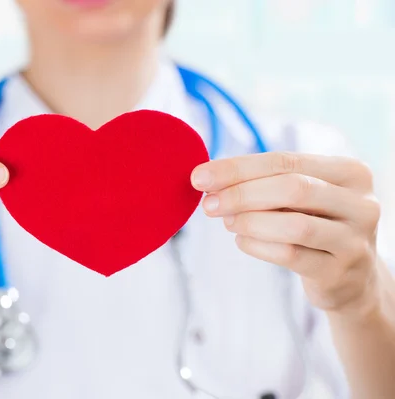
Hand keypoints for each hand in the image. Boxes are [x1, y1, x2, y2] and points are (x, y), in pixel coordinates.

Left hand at [191, 152, 381, 314]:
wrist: (351, 279)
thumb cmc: (315, 224)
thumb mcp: (300, 197)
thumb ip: (263, 182)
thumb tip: (208, 178)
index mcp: (350, 173)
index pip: (285, 161)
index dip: (238, 168)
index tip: (199, 177)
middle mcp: (361, 203)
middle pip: (292, 188)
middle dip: (241, 194)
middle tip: (208, 204)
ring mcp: (354, 240)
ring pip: (293, 225)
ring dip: (248, 221)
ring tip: (227, 222)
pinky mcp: (340, 272)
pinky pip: (289, 255)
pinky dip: (256, 246)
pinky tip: (242, 240)